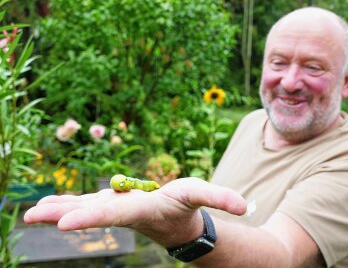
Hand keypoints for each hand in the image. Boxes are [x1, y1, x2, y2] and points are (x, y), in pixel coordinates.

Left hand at [24, 177, 246, 246]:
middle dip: (62, 216)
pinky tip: (46, 205)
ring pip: (83, 209)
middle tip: (31, 217)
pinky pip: (86, 205)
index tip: (62, 225)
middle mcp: (124, 212)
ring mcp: (116, 210)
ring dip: (57, 210)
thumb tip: (243, 205)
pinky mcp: (112, 205)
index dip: (90, 218)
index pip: (115, 215)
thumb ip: (221, 198)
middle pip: (90, 213)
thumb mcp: (203, 195)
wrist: (177, 225)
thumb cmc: (188, 208)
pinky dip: (66, 205)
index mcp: (143, 210)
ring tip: (31, 215)